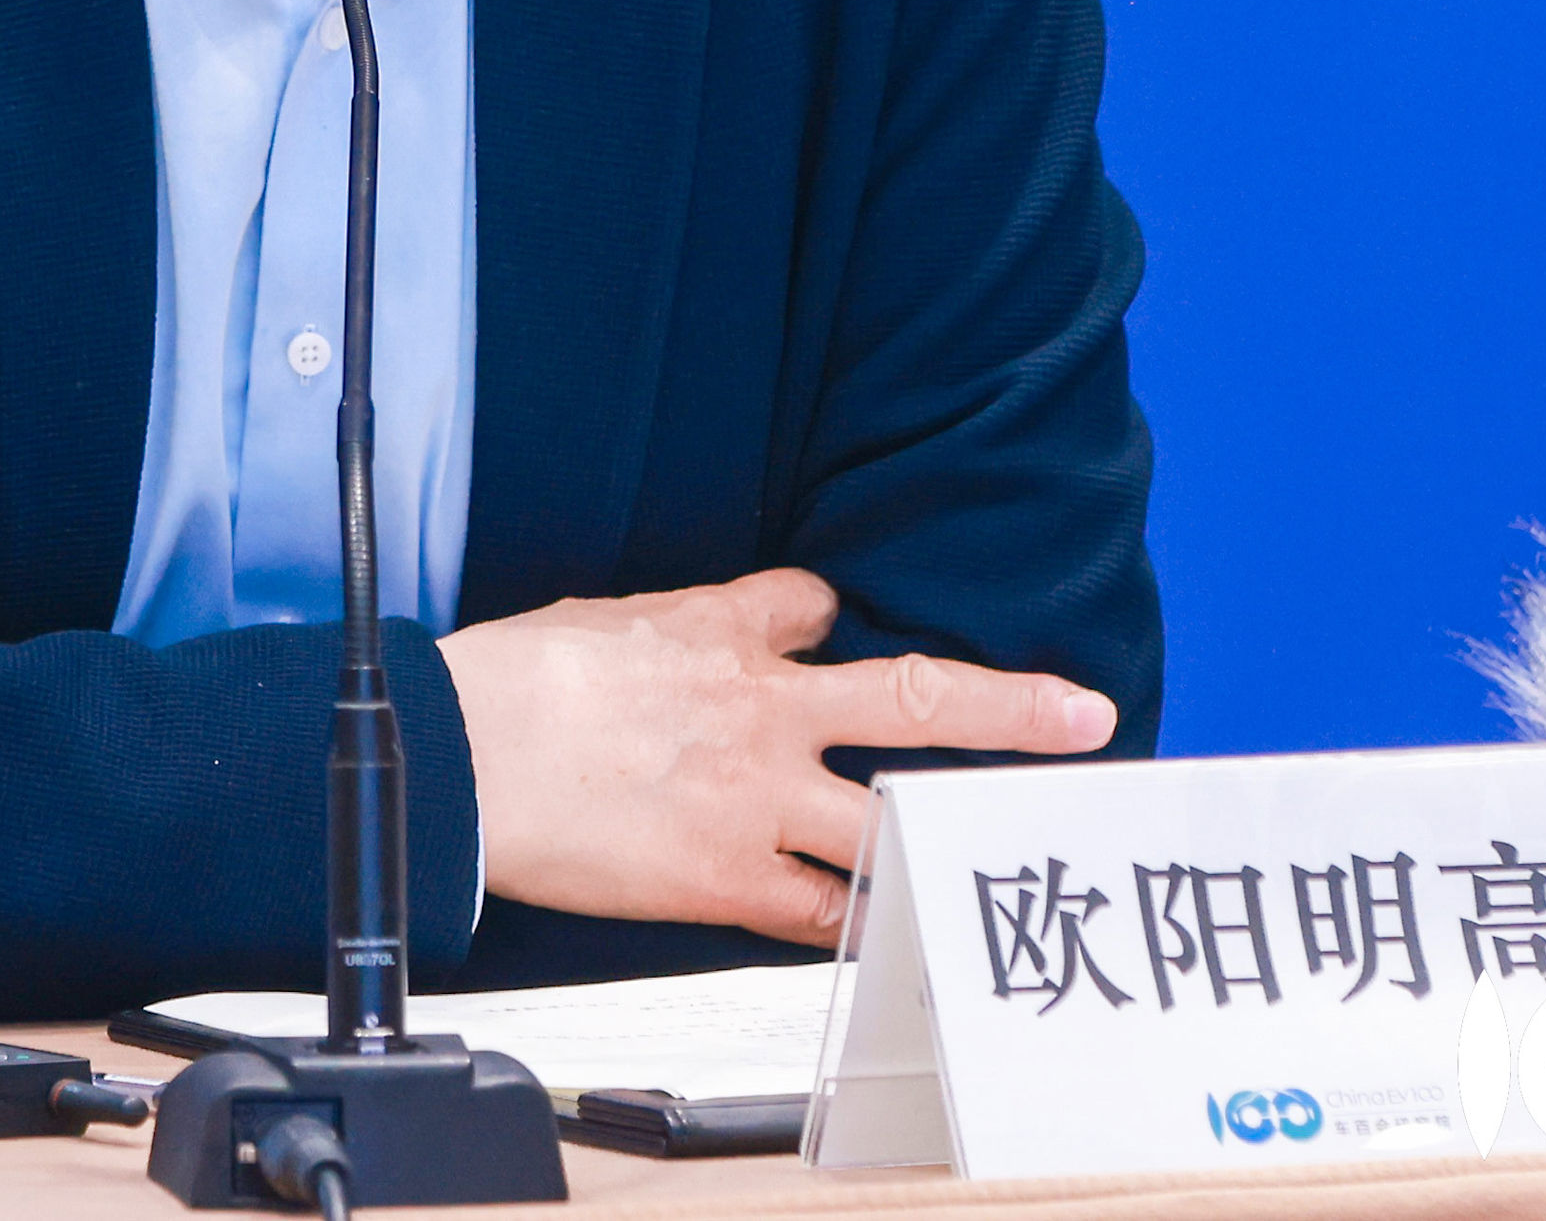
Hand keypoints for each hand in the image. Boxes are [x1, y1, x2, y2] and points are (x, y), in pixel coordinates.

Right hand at [436, 567, 1114, 945]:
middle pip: (915, 695)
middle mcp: (766, 711)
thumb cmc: (511, 682)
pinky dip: (863, 927)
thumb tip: (728, 626)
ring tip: (1006, 854)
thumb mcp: (610, 616)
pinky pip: (824, 914)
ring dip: (952, 836)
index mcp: (725, 633)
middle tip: (1083, 713)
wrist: (462, 752)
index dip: (829, 622)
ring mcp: (757, 800)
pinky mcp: (726, 879)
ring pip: (890, 819)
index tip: (828, 638)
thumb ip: (687, 624)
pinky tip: (895, 937)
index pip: (814, 608)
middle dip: (1009, 705)